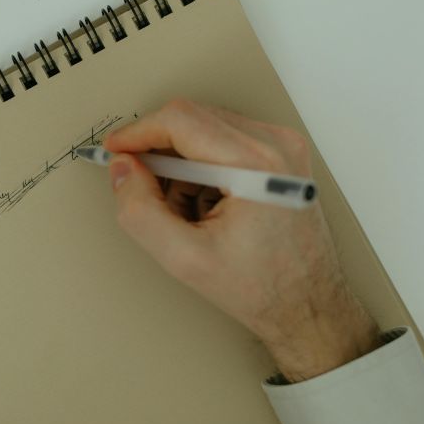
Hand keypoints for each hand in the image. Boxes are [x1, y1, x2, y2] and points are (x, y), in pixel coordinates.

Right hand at [104, 100, 379, 381]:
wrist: (309, 304)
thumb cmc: (262, 288)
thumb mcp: (184, 259)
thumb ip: (140, 211)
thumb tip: (122, 169)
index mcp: (257, 164)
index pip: (181, 119)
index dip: (138, 132)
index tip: (114, 150)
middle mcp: (276, 144)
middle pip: (192, 118)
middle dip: (159, 153)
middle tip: (144, 191)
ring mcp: (283, 146)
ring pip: (205, 129)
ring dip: (182, 165)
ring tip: (187, 213)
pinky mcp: (282, 155)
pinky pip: (224, 141)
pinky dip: (203, 169)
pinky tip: (208, 207)